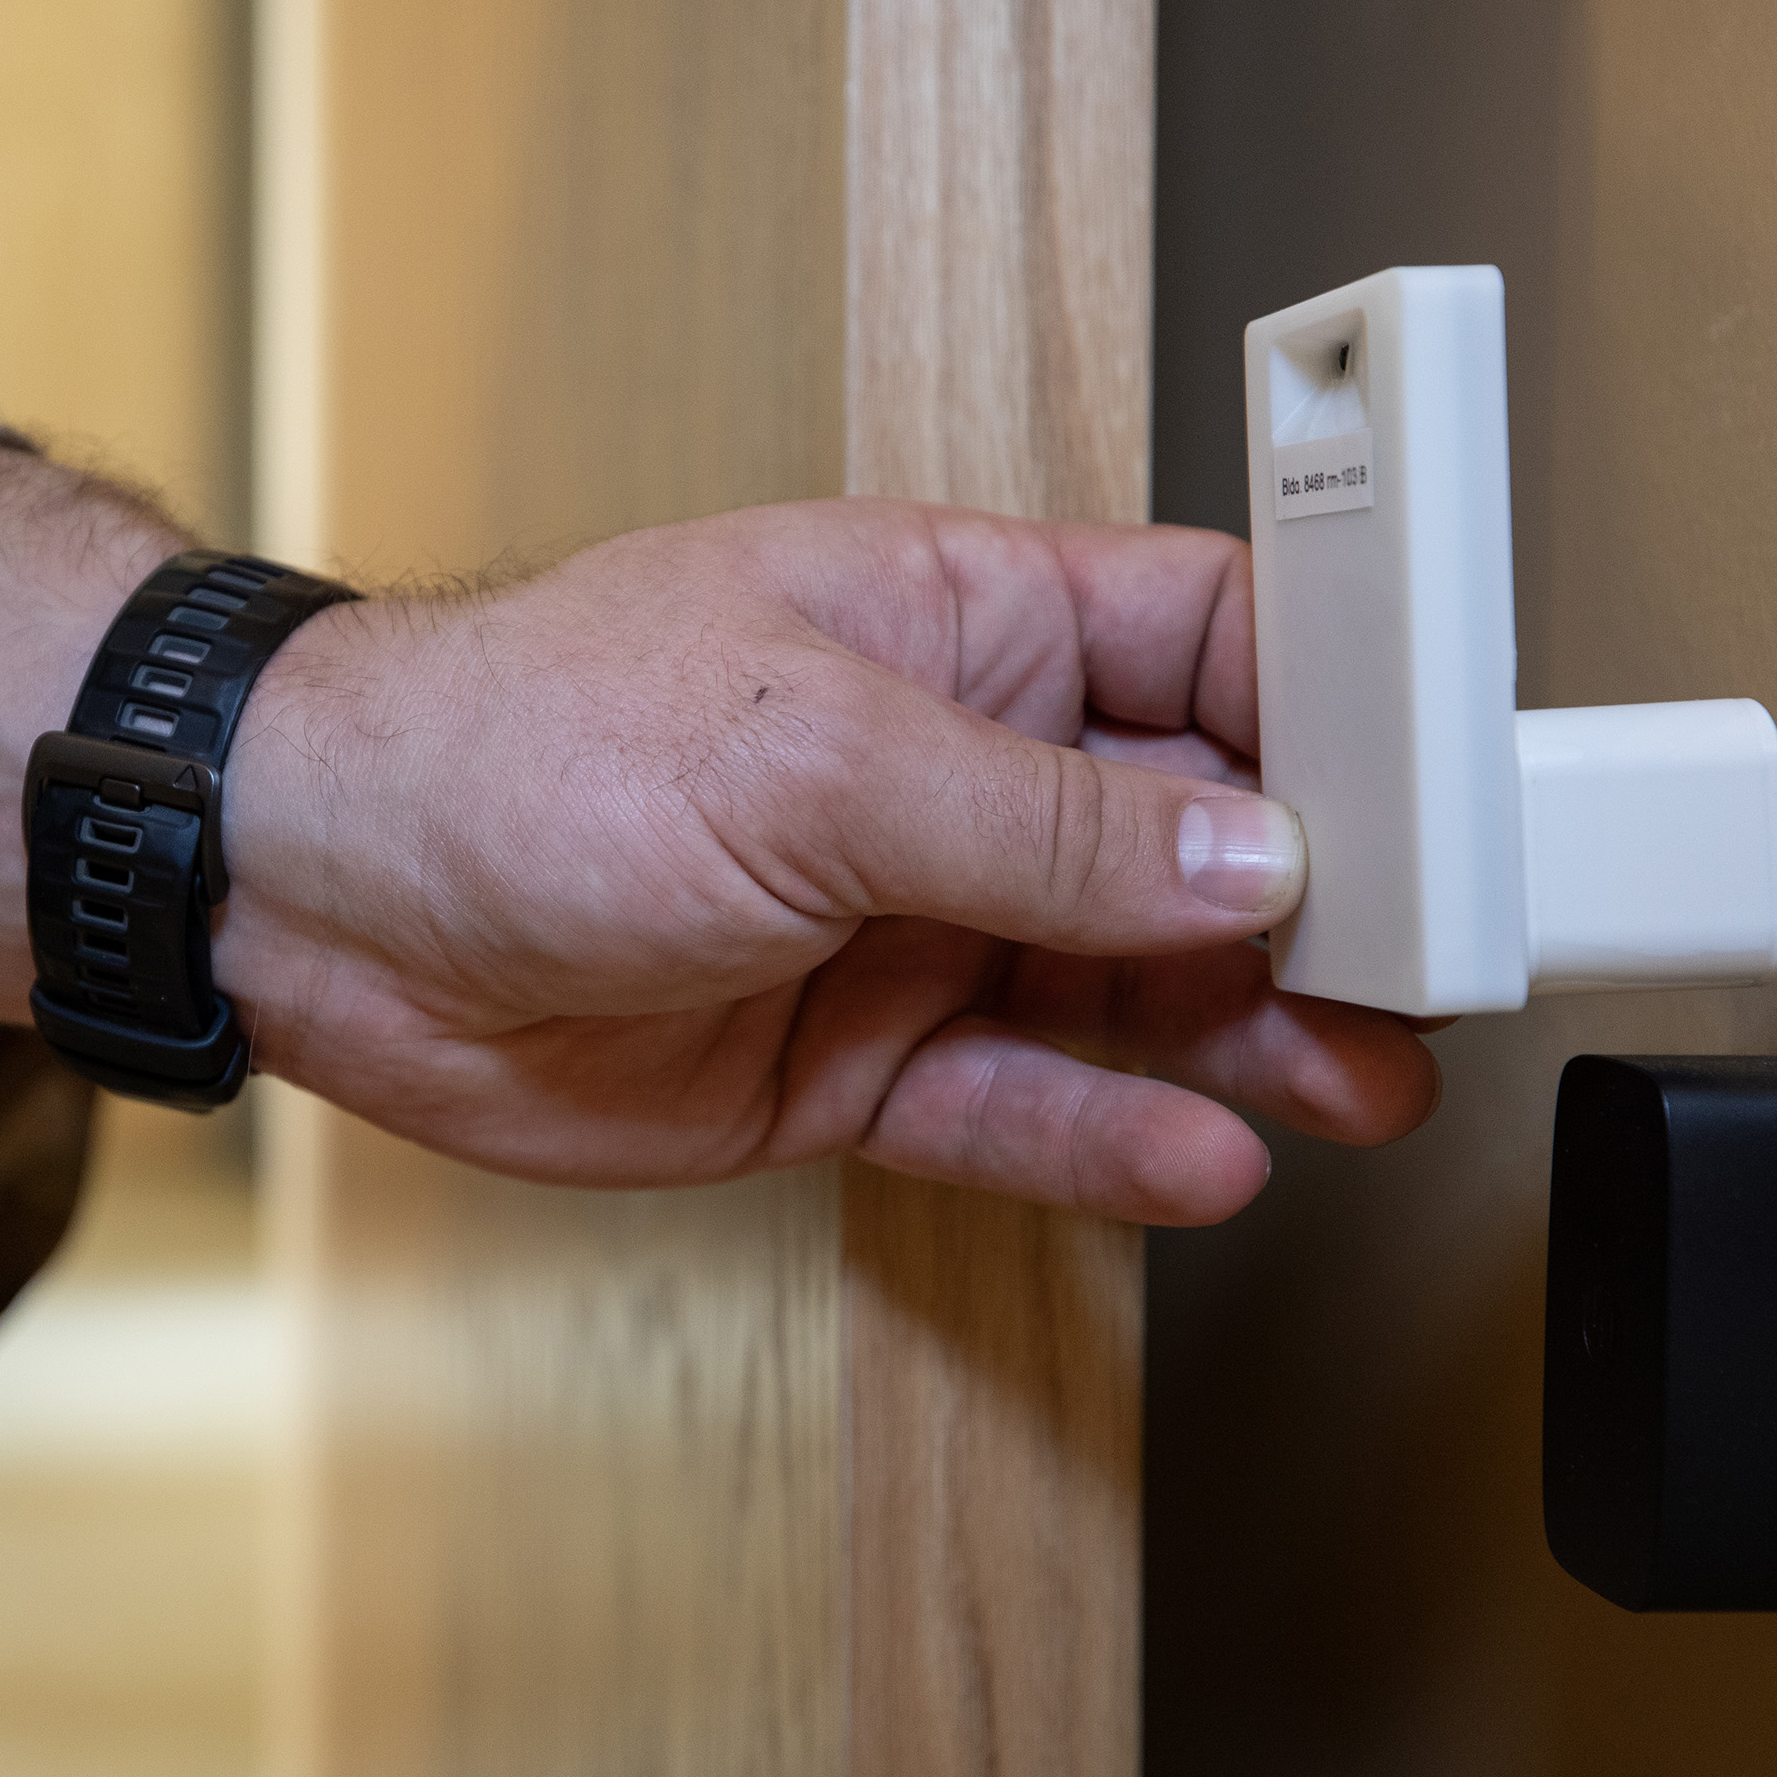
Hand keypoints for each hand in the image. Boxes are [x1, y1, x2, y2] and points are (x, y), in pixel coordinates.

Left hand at [0, 459, 1436, 1224]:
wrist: (318, 898)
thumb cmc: (513, 741)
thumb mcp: (807, 754)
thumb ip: (1042, 816)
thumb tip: (1246, 848)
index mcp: (963, 621)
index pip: (1219, 640)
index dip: (1344, 710)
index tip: (1457, 788)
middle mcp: (955, 771)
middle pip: (1203, 833)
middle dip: (1324, 903)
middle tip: (1432, 973)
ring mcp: (910, 923)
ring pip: (1130, 988)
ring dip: (1247, 1039)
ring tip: (1356, 1082)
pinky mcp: (850, 1062)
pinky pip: (1018, 1106)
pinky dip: (1107, 1136)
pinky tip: (1197, 1155)